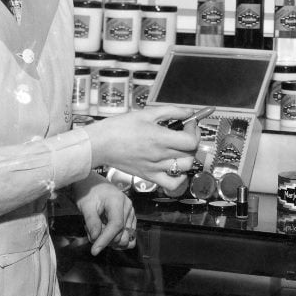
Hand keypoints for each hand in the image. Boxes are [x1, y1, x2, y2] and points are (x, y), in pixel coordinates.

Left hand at [73, 174, 135, 254]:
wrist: (94, 184)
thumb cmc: (89, 192)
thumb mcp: (85, 205)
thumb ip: (91, 222)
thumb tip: (95, 238)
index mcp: (117, 201)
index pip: (116, 225)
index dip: (105, 240)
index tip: (94, 250)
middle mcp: (128, 207)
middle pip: (121, 234)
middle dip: (105, 239)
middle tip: (90, 231)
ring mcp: (131, 213)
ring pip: (125, 237)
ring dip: (110, 240)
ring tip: (98, 229)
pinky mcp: (131, 218)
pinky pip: (129, 235)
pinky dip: (118, 239)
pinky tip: (107, 236)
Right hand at [81, 106, 198, 194]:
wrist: (100, 144)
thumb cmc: (120, 126)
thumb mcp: (147, 113)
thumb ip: (171, 111)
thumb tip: (189, 111)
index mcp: (160, 138)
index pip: (191, 141)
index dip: (195, 131)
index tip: (189, 123)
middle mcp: (160, 155)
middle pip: (190, 153)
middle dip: (192, 141)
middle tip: (185, 133)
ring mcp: (155, 168)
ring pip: (185, 168)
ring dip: (187, 157)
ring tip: (180, 149)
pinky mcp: (149, 176)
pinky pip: (172, 184)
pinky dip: (179, 178)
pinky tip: (176, 168)